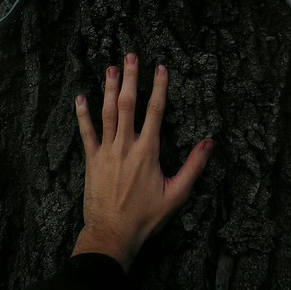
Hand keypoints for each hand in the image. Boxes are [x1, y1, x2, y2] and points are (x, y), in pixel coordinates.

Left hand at [72, 53, 213, 271]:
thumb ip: (193, 167)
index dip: (159, 88)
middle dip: (130, 78)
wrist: (112, 234)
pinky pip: (86, 133)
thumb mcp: (176, 194)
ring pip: (107, 113)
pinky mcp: (92, 160)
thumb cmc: (146, 217)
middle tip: (131, 56)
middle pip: (127, 105)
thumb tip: (209, 143)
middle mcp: (126, 146)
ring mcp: (106, 151)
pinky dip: (83, 115)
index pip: (155, 112)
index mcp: (148, 152)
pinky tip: (80, 97)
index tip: (161, 68)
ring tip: (111, 68)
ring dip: (108, 89)